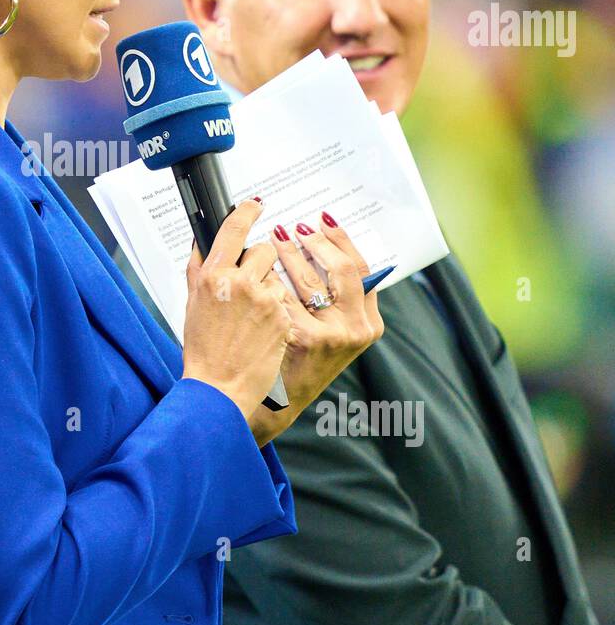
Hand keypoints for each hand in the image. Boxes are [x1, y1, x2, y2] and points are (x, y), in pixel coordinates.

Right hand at [181, 198, 291, 439]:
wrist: (219, 386)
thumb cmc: (202, 348)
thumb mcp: (193, 303)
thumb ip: (200, 269)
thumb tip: (205, 241)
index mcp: (212, 275)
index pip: (234, 228)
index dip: (247, 212)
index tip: (256, 204)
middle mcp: (240, 282)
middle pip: (264, 250)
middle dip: (262, 261)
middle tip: (253, 281)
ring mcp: (265, 300)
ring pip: (279, 276)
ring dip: (273, 287)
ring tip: (256, 315)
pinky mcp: (284, 317)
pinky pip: (286, 301)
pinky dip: (280, 310)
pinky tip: (265, 328)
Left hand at [255, 211, 383, 441]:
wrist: (275, 403)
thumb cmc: (297, 361)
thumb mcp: (329, 332)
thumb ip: (335, 299)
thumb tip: (321, 246)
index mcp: (368, 323)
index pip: (363, 269)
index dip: (342, 240)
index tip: (324, 221)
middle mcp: (357, 329)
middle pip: (343, 269)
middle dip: (317, 242)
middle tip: (296, 227)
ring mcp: (333, 335)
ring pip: (309, 278)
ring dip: (287, 253)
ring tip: (273, 239)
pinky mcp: (304, 338)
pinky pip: (282, 295)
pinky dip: (267, 279)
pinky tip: (255, 268)